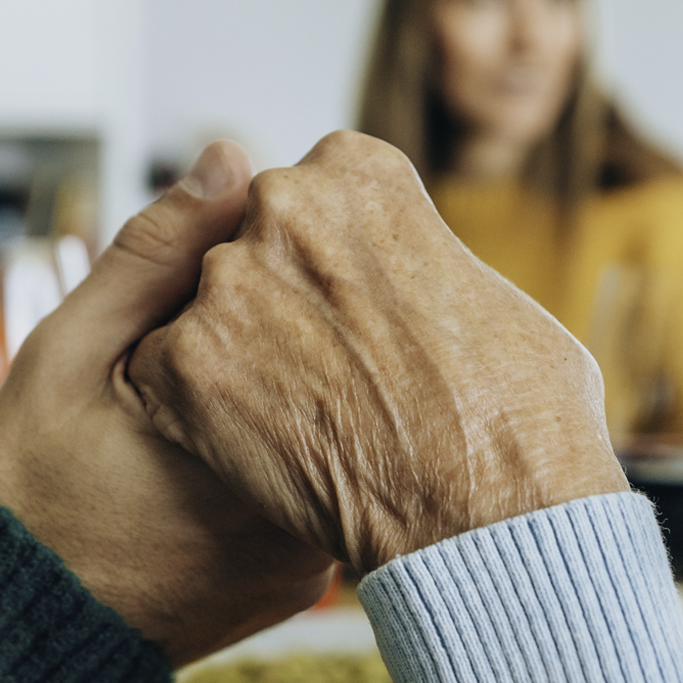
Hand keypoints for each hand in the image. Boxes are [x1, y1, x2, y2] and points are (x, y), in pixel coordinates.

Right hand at [0, 143, 335, 664]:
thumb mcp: (65, 354)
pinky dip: (290, 455)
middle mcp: (303, 515)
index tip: (256, 255)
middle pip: (343, 383)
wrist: (5, 644)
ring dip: (301, 393)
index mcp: (254, 448)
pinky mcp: (299, 587)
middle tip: (244, 315)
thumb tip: (230, 158)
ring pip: (337, 439)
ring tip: (227, 378)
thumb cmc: (21, 496)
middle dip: (305, 332)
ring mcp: (309, 561)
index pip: (325, 321)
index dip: (297, 270)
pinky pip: (319, 494)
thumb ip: (152, 258)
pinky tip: (232, 441)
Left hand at [126, 131, 627, 575]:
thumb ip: (420, 262)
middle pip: (248, 249)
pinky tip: (253, 452)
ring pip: (202, 312)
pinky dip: (193, 417)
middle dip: (272, 304)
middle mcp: (284, 204)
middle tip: (321, 374)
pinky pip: (162, 378)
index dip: (327, 268)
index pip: (308, 202)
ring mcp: (228, 281)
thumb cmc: (519, 416)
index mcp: (360, 171)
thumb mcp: (490, 296)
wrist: (488, 511)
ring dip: (232, 359)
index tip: (352, 316)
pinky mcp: (186, 363)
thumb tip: (410, 283)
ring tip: (298, 422)